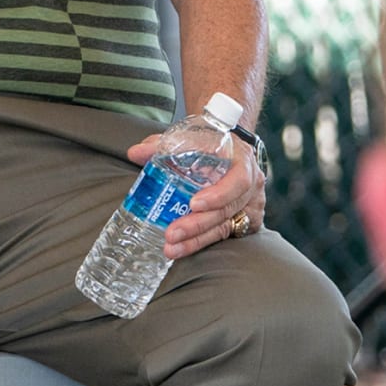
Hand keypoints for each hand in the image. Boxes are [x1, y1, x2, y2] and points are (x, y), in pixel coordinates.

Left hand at [126, 134, 265, 258]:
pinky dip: (203, 242)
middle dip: (198, 225)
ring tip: (172, 248)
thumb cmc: (208, 141)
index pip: (238, 180)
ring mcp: (250, 203)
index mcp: (242, 160)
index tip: (194, 204)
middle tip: (172, 234)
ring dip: (197, 240)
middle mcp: (251, 184)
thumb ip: (160, 145)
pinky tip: (184, 248)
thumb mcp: (186, 137)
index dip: (218, 195)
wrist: (228, 146)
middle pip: (227, 209)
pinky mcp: (247, 219)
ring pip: (225, 226)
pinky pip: (226, 235)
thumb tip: (135, 153)